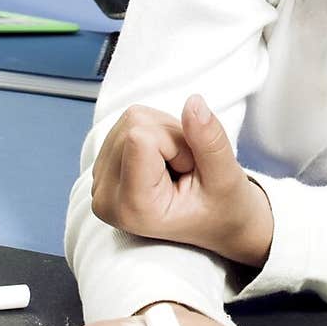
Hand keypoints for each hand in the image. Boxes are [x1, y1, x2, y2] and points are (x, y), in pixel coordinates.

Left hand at [91, 97, 272, 266]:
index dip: (178, 144)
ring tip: (177, 167)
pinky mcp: (103, 166)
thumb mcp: (226, 178)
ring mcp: (100, 182)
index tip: (189, 174)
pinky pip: (128, 121)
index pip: (140, 136)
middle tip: (186, 171)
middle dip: (171, 138)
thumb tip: (193, 102)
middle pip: (134, 125)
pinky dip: (155, 132)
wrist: (216, 223)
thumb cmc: (222, 207)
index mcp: (133, 208)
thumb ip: (209, 141)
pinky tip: (163, 162)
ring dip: (164, 134)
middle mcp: (106, 198)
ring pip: (131, 118)